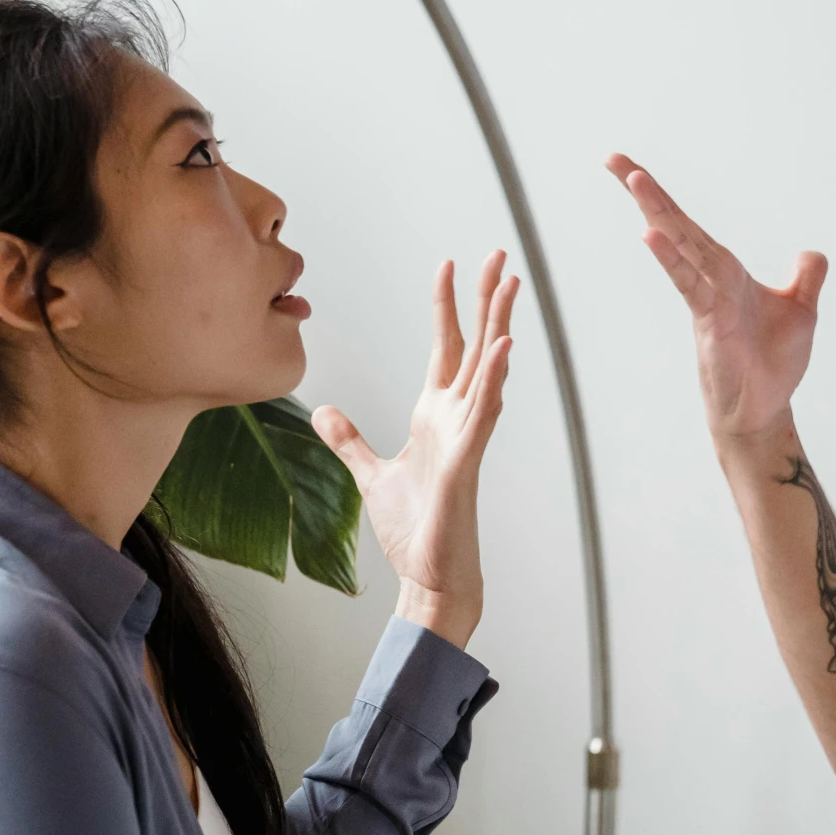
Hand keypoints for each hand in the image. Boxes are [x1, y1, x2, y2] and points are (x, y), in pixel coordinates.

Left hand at [313, 253, 517, 648]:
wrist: (429, 578)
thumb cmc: (413, 532)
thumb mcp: (371, 476)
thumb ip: (350, 442)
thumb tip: (325, 412)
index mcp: (435, 416)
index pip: (445, 347)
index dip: (447, 306)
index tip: (450, 266)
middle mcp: (456, 418)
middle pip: (475, 345)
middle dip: (486, 299)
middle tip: (500, 255)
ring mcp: (466, 437)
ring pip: (487, 369)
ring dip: (499, 326)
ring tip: (510, 286)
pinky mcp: (467, 461)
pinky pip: (484, 412)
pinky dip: (493, 379)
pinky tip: (503, 348)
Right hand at [607, 154, 826, 443]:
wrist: (765, 409)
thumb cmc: (774, 365)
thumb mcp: (800, 312)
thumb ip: (805, 279)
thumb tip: (812, 253)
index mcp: (726, 272)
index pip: (690, 227)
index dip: (664, 199)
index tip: (631, 169)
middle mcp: (710, 279)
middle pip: (675, 225)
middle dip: (645, 191)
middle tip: (611, 157)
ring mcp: (706, 298)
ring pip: (679, 246)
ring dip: (656, 211)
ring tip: (632, 177)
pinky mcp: (708, 320)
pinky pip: (689, 283)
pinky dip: (671, 258)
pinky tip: (651, 235)